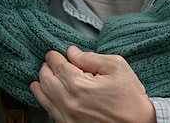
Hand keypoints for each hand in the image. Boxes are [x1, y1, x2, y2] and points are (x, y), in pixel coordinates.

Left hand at [30, 46, 155, 122]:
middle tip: (48, 63)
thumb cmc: (130, 96)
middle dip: (45, 69)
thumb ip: (90, 58)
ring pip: (44, 99)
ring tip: (39, 79)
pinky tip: (45, 97)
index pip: (58, 66)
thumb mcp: (116, 66)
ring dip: (40, 86)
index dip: (53, 57)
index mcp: (79, 85)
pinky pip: (51, 113)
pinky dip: (45, 102)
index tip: (53, 54)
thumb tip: (72, 53)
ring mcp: (68, 118)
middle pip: (46, 81)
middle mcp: (69, 102)